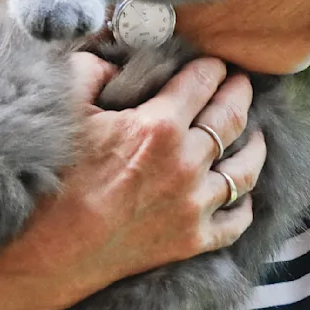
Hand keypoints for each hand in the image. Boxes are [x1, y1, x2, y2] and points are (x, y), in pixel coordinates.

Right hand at [0, 55, 263, 309]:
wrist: (53, 247)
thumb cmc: (57, 176)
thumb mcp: (67, 106)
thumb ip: (93, 70)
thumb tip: (115, 62)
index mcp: (158, 125)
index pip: (202, 83)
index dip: (212, 67)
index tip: (216, 63)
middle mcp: (186, 163)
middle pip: (230, 118)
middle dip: (240, 93)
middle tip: (243, 83)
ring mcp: (194, 204)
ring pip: (244, 170)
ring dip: (254, 146)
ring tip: (256, 135)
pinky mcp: (192, 239)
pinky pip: (236, 220)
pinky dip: (245, 204)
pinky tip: (244, 193)